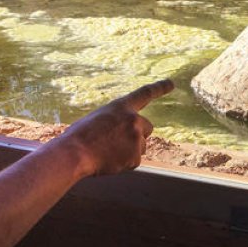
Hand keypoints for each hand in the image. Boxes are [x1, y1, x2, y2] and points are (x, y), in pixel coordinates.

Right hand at [59, 79, 173, 177]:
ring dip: (129, 150)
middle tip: (117, 142)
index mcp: (121, 106)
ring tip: (107, 151)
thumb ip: (116, 121)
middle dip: (137, 135)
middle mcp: (133, 120)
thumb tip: (122, 134)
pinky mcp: (136, 156)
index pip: (144, 94)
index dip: (159, 87)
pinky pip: (134, 160)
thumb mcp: (98, 119)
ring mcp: (136, 138)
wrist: (75, 153)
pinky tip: (109, 160)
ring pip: (141, 146)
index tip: (172, 83)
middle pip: (147, 128)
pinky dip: (124, 163)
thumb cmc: (80, 136)